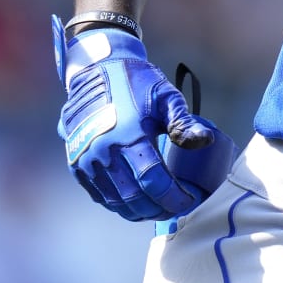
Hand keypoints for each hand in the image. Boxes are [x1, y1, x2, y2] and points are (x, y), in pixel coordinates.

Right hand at [53, 18, 234, 220]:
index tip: (189, 199)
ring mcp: (87, 161)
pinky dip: (119, 204)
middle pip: (135, 198)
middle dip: (159, 209)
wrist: (95, 71)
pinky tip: (135, 203)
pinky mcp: (77, 164)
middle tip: (176, 207)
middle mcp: (104, 152)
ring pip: (116, 201)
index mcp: (129, 136)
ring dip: (139, 211)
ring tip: (158, 209)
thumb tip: (205, 142)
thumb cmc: (135, 82)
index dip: (174, 197)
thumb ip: (183, 122)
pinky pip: (99, 195)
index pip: (154, 182)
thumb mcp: (165, 96)